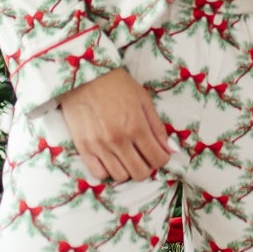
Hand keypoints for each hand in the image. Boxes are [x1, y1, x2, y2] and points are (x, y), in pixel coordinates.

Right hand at [59, 67, 171, 182]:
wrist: (83, 75)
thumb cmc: (116, 84)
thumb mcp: (143, 99)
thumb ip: (157, 126)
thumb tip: (169, 149)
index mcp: (136, 126)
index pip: (158, 159)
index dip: (162, 159)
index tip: (159, 153)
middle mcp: (118, 140)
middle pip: (140, 173)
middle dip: (147, 166)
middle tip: (144, 156)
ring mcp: (99, 145)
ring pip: (120, 176)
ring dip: (128, 169)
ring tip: (126, 156)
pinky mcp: (83, 147)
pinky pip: (98, 174)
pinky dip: (107, 170)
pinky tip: (110, 159)